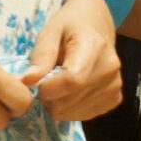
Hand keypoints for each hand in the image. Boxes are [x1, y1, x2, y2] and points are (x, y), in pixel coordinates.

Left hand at [20, 0, 122, 121]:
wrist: (96, 25)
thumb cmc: (69, 25)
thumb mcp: (50, 32)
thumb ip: (40, 57)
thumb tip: (26, 82)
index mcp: (95, 47)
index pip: (72, 81)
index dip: (47, 88)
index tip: (35, 80)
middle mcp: (110, 70)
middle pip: (69, 101)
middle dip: (49, 96)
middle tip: (46, 79)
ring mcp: (115, 86)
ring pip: (73, 112)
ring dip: (58, 103)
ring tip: (59, 82)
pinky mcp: (115, 99)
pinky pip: (84, 115)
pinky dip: (70, 108)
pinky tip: (71, 90)